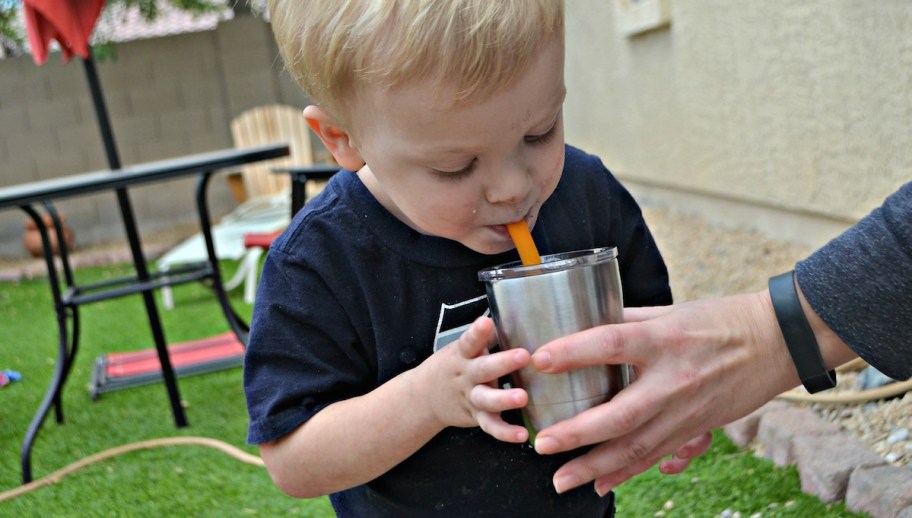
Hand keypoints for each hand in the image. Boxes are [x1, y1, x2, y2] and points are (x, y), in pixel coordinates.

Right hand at [421, 316, 530, 442]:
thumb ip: (486, 337)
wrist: (423, 398)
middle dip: (503, 363)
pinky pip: (490, 426)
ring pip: (486, 399)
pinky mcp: (476, 417)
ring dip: (504, 399)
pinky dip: (505, 433)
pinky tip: (522, 435)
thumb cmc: (455, 365)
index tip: (486, 322)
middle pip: (483, 369)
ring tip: (522, 397)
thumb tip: (516, 312)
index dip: (477, 332)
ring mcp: (471, 397)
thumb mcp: (463, 349)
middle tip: (523, 355)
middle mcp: (466, 375)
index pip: (468, 341)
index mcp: (463, 355)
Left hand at [529, 292, 797, 494]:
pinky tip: (601, 484)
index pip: (611, 344)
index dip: (574, 351)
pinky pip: (658, 455)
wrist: (778, 342)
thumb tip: (582, 325)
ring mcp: (686, 410)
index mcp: (663, 338)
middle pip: (620, 413)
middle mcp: (673, 379)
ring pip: (637, 447)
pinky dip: (628, 473)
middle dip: (577, 433)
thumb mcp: (670, 311)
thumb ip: (627, 321)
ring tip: (561, 480)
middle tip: (542, 444)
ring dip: (596, 467)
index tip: (539, 359)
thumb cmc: (719, 319)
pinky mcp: (696, 428)